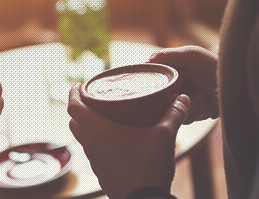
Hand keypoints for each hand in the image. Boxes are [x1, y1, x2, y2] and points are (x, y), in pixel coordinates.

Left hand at [68, 84, 190, 198]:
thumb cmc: (149, 168)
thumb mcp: (165, 136)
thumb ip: (174, 114)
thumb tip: (184, 98)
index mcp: (99, 130)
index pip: (74, 106)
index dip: (74, 92)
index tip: (81, 84)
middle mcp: (92, 145)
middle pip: (74, 122)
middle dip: (80, 108)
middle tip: (94, 99)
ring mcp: (95, 162)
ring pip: (83, 139)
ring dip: (88, 126)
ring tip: (106, 118)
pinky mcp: (102, 174)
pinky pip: (94, 154)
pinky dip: (98, 143)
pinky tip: (116, 142)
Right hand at [148, 46, 218, 123]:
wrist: (236, 85)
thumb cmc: (213, 66)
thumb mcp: (191, 55)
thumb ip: (167, 55)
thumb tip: (145, 61)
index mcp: (166, 72)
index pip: (147, 80)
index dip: (154, 83)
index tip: (169, 79)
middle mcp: (169, 88)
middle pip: (156, 99)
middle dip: (172, 95)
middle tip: (186, 85)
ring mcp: (177, 103)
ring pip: (169, 111)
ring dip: (188, 103)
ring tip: (200, 92)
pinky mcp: (188, 116)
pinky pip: (182, 119)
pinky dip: (195, 110)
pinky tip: (204, 101)